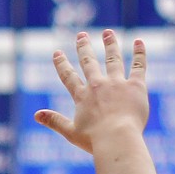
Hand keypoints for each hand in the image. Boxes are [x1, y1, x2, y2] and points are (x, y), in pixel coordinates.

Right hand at [34, 29, 148, 153]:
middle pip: (89, 62)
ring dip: (110, 44)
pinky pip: (138, 66)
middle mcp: (97, 86)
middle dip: (84, 48)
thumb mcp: (71, 132)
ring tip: (107, 33)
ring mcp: (116, 84)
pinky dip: (139, 53)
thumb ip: (54, 121)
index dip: (62, 64)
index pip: (69, 77)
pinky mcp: (135, 86)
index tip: (57, 53)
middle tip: (81, 35)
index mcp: (82, 97)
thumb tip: (35, 115)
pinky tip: (138, 41)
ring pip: (112, 59)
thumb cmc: (95, 140)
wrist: (117, 138)